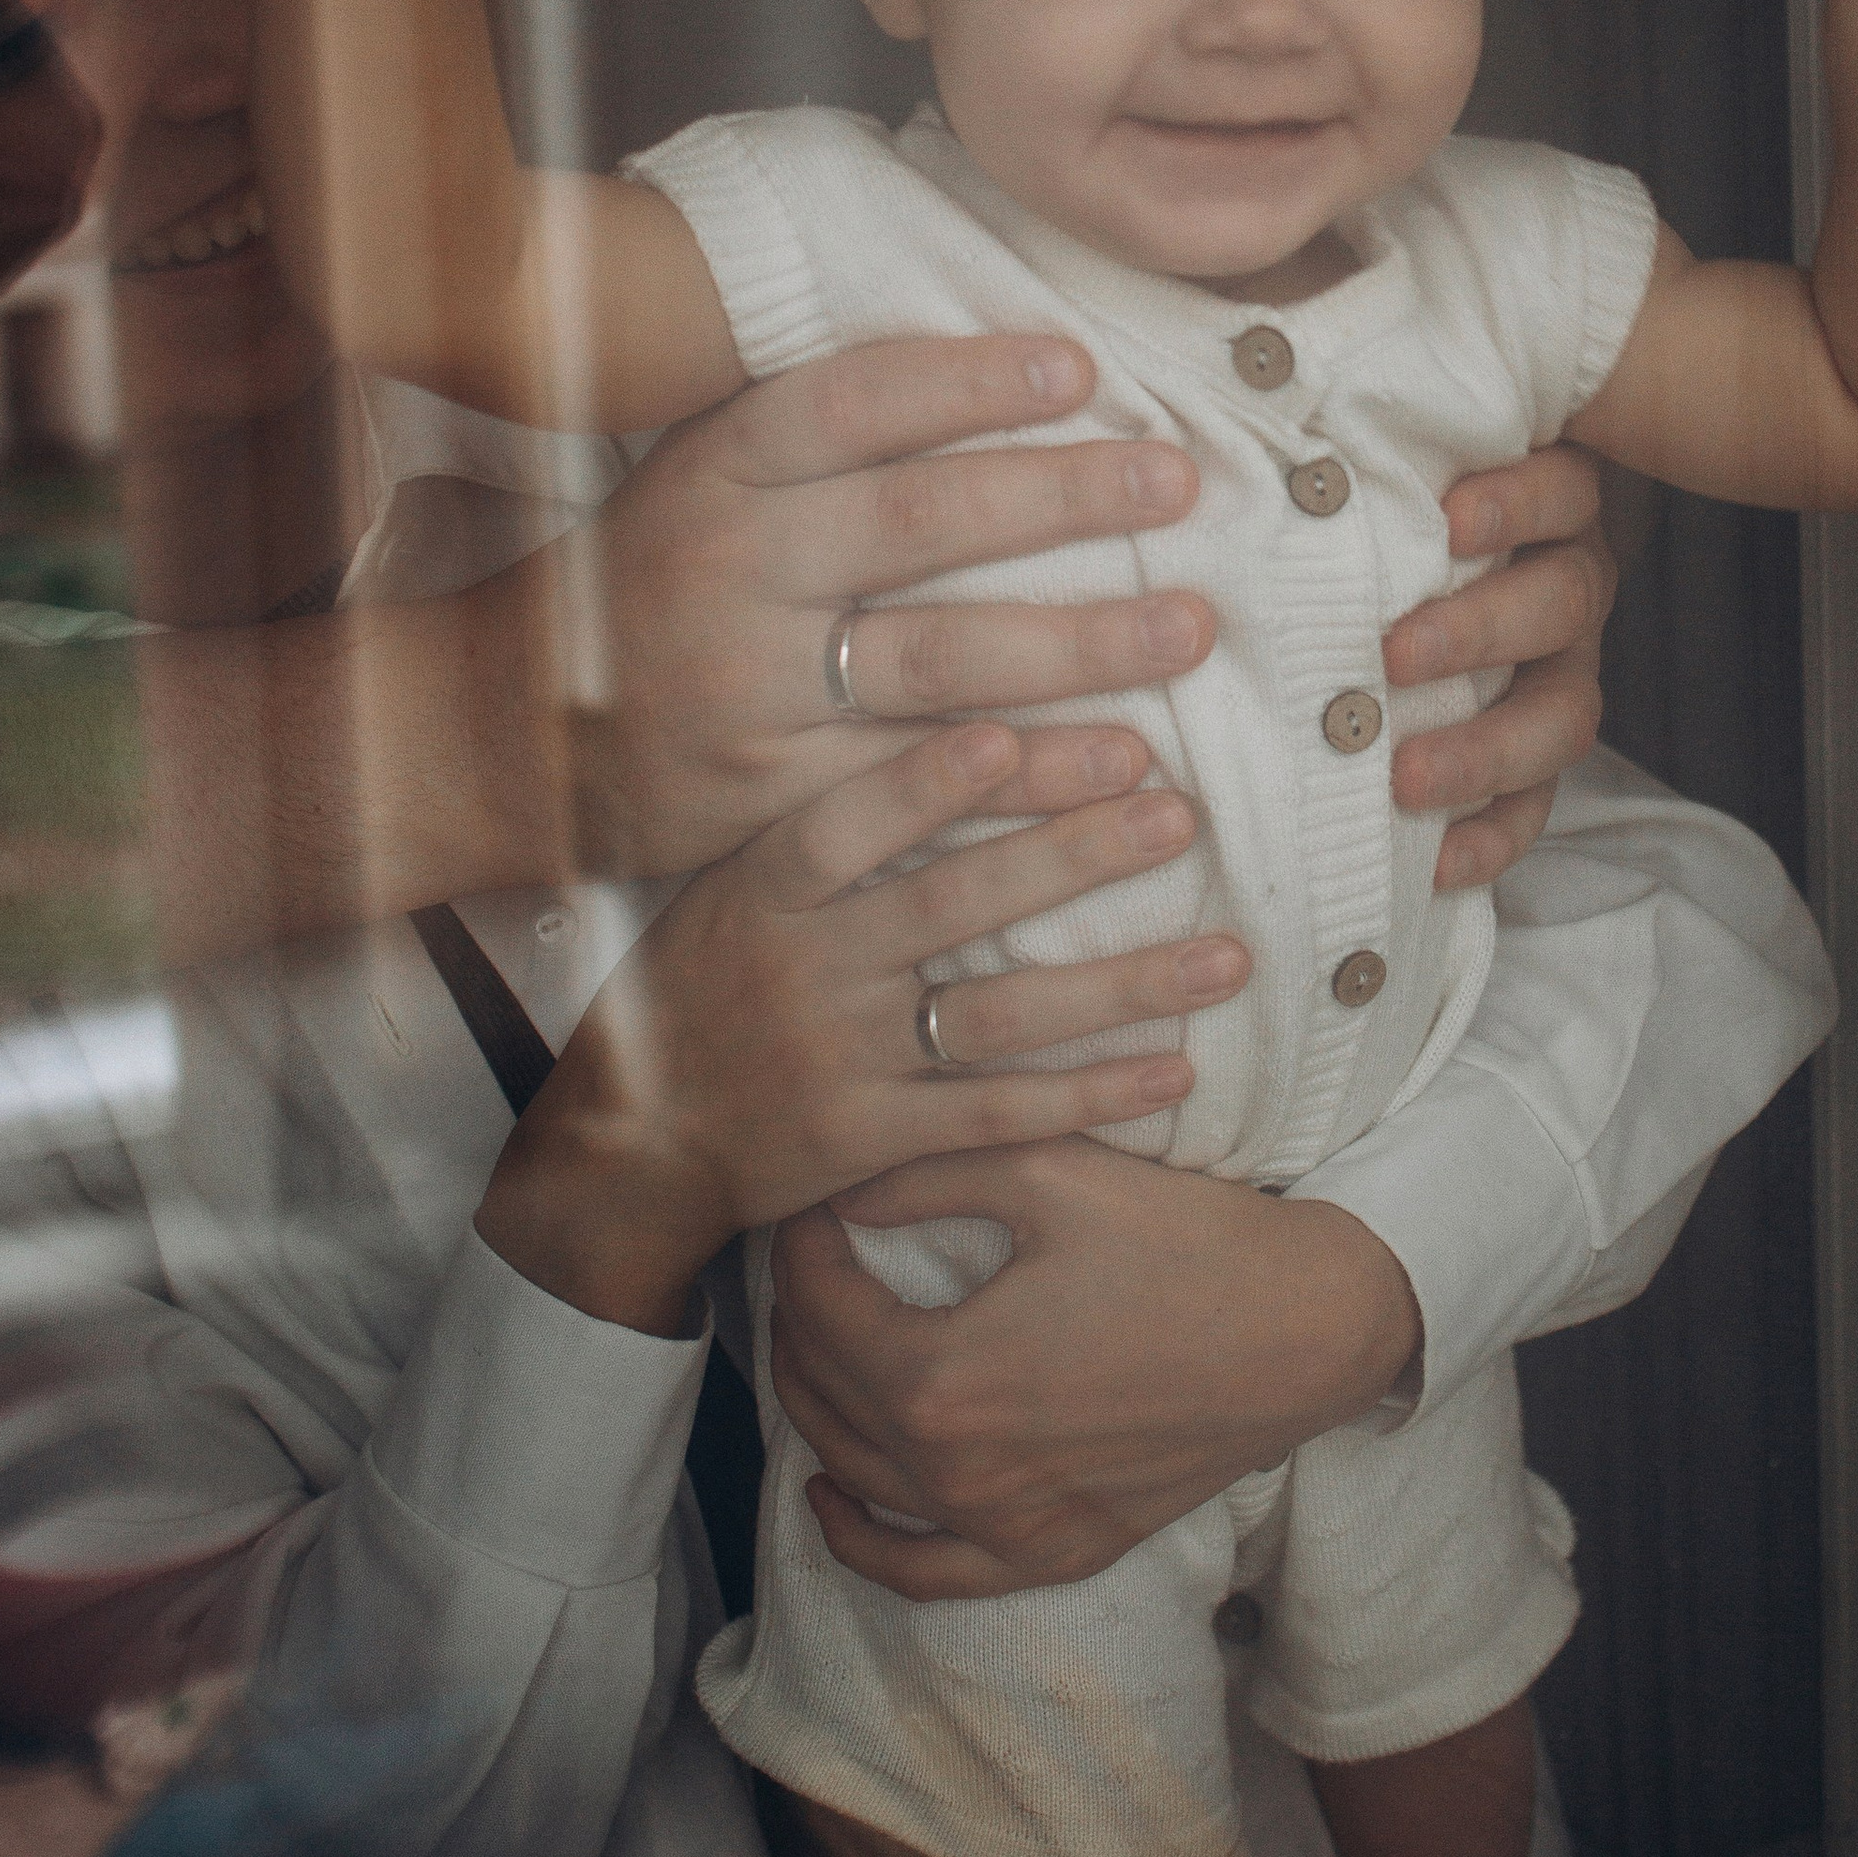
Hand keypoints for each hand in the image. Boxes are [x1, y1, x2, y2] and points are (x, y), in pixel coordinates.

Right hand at [475, 732, 1250, 1336]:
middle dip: (1072, 855)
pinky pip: (997, 1117)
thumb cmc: (700, 979)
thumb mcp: (725, 882)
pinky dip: (1088, 1096)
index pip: (844, 823)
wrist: (630, 1142)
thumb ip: (819, 818)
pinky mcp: (873, 1141)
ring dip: (1121, 986)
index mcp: (763, 889)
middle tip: (1175, 812)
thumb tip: (959, 714)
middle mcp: (804, 969)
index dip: (923, 781)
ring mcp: (841, 1060)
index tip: (1013, 729)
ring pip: (998, 1016)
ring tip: (1227, 954)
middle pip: (951, 903)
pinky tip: (1173, 1070)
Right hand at [522, 328, 1219, 882]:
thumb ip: (819, 431)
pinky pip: (924, 782)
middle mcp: (731, 569)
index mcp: (719, 470)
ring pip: (940, 656)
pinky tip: (1117, 762)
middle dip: (1064, 497)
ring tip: (1189, 628)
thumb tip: (994, 362)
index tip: (1081, 369)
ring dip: (1081, 644)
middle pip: (920, 521)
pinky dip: (1028, 777)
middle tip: (1178, 483)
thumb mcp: (706, 477)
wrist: (514, 733)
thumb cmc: (655, 581)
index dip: (970, 381)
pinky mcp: (775, 793)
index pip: (855, 403)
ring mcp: (751, 685)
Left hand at [772, 1141, 1423, 1592]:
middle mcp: (956, 1473)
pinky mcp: (1052, 1553)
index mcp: (942, 1378)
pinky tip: (833, 1497)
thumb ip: (924, 1174)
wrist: (1307, 1329)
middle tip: (815, 1258)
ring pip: (856, 1475)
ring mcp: (1004, 1528)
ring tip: (816, 1342)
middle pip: (825, 1392)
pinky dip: (863, 1542)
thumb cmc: (1184, 1242)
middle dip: (802, 1315)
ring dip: (818, 1404)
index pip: (820, 1307)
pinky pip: (924, 1573)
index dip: (801, 1245)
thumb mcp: (1048, 1173)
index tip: (814, 1203)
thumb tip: (838, 1188)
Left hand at [1381, 442, 1615, 890]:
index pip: (1558, 491)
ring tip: (1408, 778)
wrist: (1402, 604)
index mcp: (1541, 513)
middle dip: (1479, 631)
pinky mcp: (1540, 759)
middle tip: (1394, 656)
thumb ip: (1344, 457)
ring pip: (1563, 714)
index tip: (1448, 519)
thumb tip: (1254, 423)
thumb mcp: (1378, 477)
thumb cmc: (1375, 521)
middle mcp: (1564, 590)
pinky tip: (1438, 862)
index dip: (1515, 504)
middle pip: (1560, 604)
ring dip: (1486, 749)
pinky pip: (1538, 807)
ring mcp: (1561, 677)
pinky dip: (1494, 838)